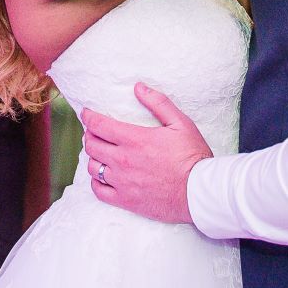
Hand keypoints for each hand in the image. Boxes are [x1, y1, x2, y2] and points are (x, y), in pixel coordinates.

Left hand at [79, 83, 211, 224]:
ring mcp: (122, 182)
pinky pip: (99, 191)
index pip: (98, 125)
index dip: (88, 117)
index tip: (87, 113)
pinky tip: (102, 176)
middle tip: (95, 133)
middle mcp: (123, 160)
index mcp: (134, 139)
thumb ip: (158, 103)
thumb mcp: (180, 123)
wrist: (200, 192)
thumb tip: (138, 87)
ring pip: (93, 167)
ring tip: (100, 153)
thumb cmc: (192, 156)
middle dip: (90, 135)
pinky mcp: (125, 200)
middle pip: (91, 145)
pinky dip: (96, 182)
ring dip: (93, 157)